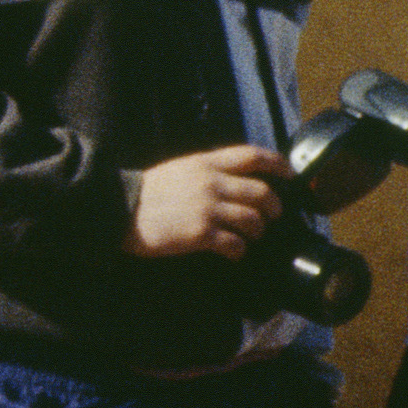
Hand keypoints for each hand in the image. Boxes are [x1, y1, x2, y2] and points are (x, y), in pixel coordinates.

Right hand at [122, 145, 285, 261]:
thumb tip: (237, 178)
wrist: (117, 208)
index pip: (253, 155)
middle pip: (262, 192)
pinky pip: (235, 243)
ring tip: (250, 235)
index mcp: (206, 163)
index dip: (278, 164)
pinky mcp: (200, 233)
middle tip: (273, 215)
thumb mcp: (180, 168)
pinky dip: (239, 250)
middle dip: (274, 206)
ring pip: (253, 219)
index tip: (290, 174)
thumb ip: (209, 170)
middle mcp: (211, 182)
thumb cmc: (148, 191)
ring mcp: (207, 208)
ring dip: (257, 230)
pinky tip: (234, 252)